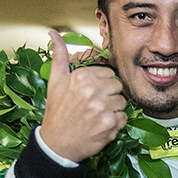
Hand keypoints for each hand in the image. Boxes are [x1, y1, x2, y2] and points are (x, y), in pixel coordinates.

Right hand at [41, 30, 125, 162]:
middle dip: (109, 96)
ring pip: (122, 102)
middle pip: (118, 87)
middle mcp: (92, 90)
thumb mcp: (55, 81)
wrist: (56, 144)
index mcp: (81, 77)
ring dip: (113, 110)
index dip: (102, 84)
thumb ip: (59, 55)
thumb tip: (54, 33)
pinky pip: (124, 118)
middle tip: (94, 106)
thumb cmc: (57, 112)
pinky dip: (116, 123)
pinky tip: (101, 125)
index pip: (109, 73)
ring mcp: (102, 108)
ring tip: (96, 116)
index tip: (91, 94)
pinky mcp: (110, 125)